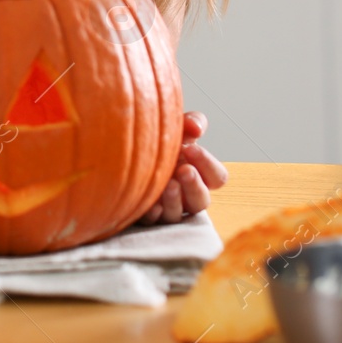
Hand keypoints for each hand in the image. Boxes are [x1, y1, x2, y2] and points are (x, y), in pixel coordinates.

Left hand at [137, 110, 229, 224]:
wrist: (124, 148)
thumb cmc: (159, 138)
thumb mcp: (177, 126)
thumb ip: (192, 122)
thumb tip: (196, 128)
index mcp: (200, 174)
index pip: (218, 177)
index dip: (208, 164)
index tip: (191, 148)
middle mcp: (187, 194)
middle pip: (202, 201)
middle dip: (194, 185)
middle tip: (184, 170)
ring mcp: (168, 208)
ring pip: (178, 214)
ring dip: (175, 200)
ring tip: (168, 184)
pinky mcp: (148, 216)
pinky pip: (153, 221)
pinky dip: (153, 212)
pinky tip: (150, 203)